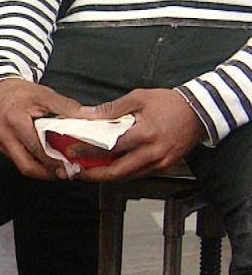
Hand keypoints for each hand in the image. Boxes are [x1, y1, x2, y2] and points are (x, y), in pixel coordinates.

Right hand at [0, 78, 84, 179]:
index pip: (36, 148)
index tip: (70, 165)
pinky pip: (20, 160)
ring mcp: (2, 145)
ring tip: (61, 170)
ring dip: (43, 171)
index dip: (53, 160)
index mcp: (16, 122)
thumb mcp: (44, 94)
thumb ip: (66, 107)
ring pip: (23, 166)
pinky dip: (36, 163)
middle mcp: (6, 137)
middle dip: (48, 174)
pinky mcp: (3, 148)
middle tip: (66, 174)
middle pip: (26, 166)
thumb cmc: (19, 93)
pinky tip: (48, 161)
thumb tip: (89, 116)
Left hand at [70, 89, 205, 181]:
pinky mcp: (163, 167)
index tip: (71, 151)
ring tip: (87, 170)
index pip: (109, 147)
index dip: (88, 151)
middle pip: (116, 172)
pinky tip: (109, 167)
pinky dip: (121, 172)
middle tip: (75, 171)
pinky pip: (137, 174)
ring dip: (105, 176)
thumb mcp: (139, 98)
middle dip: (93, 175)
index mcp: (145, 134)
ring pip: (126, 176)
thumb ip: (112, 109)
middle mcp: (152, 153)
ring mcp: (159, 163)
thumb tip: (87, 115)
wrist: (201, 112)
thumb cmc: (171, 103)